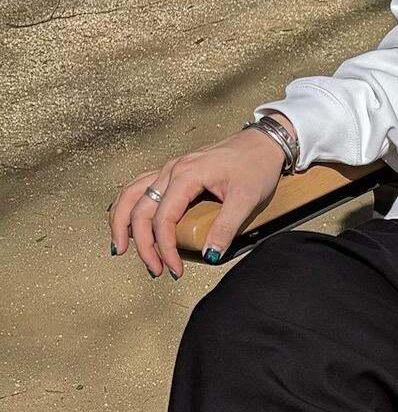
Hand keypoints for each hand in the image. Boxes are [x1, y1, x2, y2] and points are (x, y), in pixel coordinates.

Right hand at [109, 126, 287, 278]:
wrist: (263, 142)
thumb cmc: (256, 165)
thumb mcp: (246, 199)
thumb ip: (226, 228)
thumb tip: (210, 255)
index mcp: (186, 176)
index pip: (163, 219)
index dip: (165, 248)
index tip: (175, 269)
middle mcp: (171, 170)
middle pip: (140, 210)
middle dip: (142, 244)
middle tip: (155, 269)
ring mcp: (169, 168)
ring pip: (131, 195)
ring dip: (122, 222)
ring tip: (121, 248)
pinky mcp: (173, 170)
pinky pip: (139, 186)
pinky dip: (129, 205)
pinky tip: (127, 220)